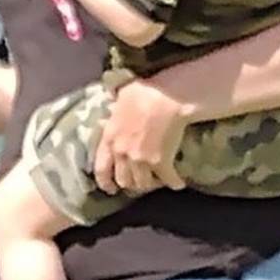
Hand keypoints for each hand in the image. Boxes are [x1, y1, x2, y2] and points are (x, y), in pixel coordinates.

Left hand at [92, 77, 186, 195]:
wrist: (166, 98)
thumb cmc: (144, 91)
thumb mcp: (121, 95)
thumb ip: (114, 102)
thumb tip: (109, 97)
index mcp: (109, 138)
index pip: (101, 169)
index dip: (105, 182)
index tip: (111, 188)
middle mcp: (121, 153)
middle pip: (123, 180)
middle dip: (131, 184)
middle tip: (139, 183)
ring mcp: (140, 160)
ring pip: (143, 184)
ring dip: (150, 185)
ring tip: (157, 182)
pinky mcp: (160, 163)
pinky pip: (166, 180)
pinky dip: (173, 183)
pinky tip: (178, 183)